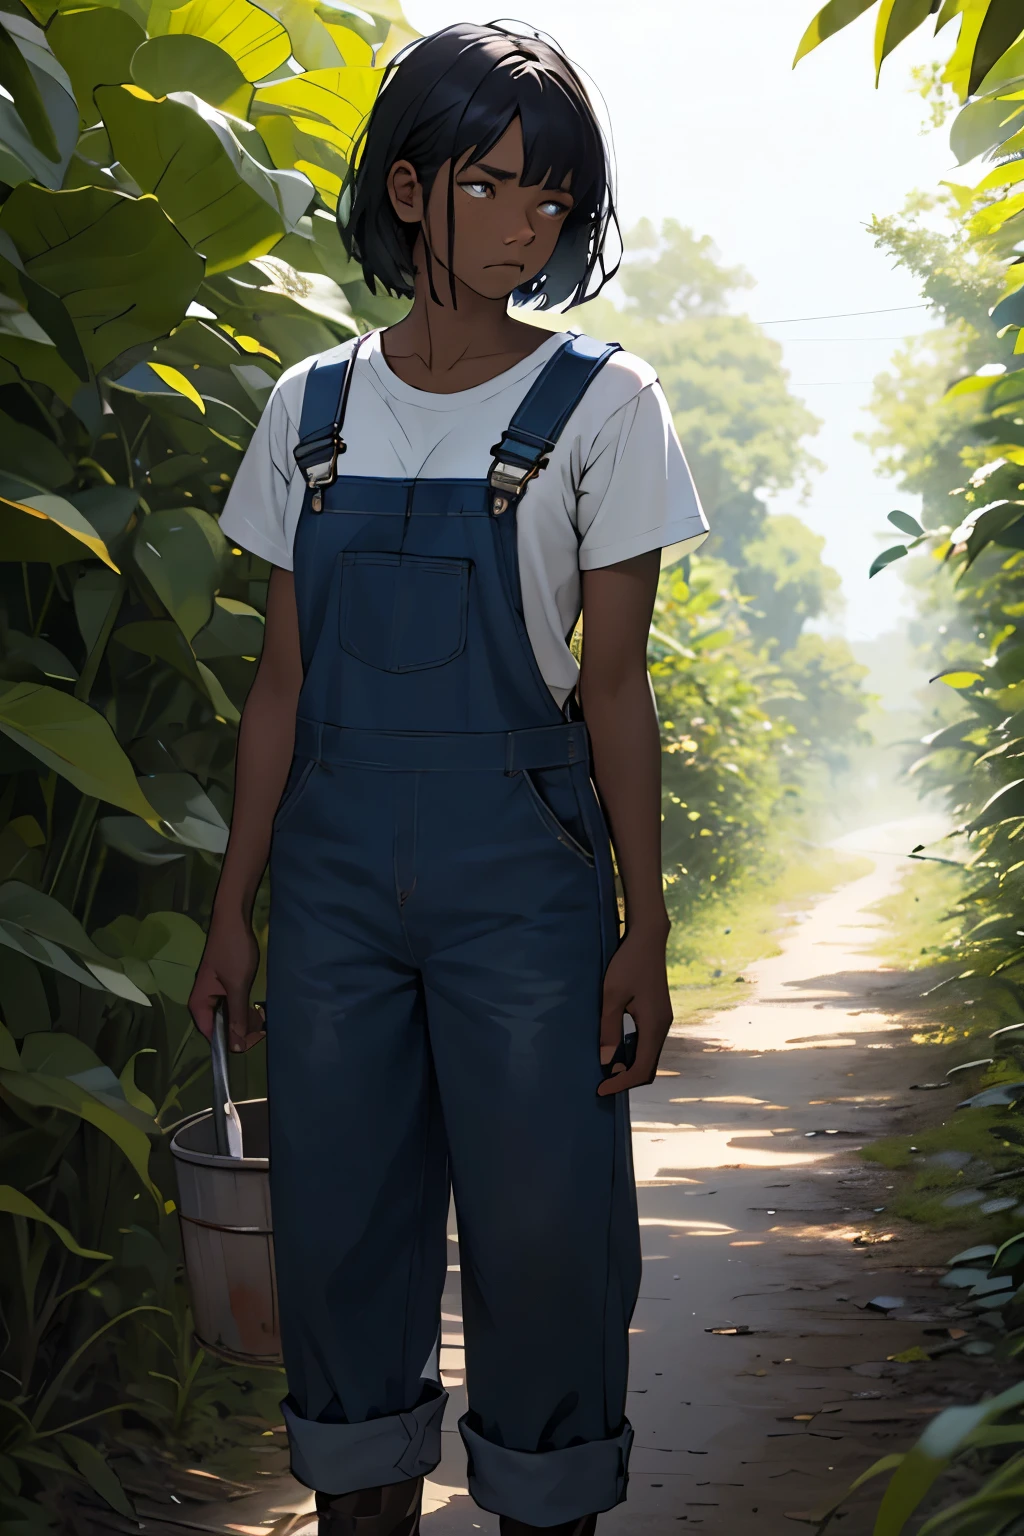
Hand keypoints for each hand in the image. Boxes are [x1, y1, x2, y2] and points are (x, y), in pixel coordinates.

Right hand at [188, 914, 264, 1052]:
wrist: (234, 920)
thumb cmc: (232, 952)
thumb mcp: (237, 986)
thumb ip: (237, 1015)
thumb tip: (235, 1046)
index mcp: (199, 1003)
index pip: (211, 1034)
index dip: (229, 1042)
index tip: (250, 1044)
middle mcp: (204, 1001)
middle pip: (220, 1027)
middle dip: (240, 1030)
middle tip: (261, 1029)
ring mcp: (215, 993)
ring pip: (229, 1016)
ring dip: (245, 1019)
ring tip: (262, 1018)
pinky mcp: (225, 986)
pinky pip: (233, 1004)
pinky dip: (245, 1008)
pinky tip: (258, 1009)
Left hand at [596, 924, 672, 1096]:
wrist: (647, 939)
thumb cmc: (627, 964)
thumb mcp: (612, 996)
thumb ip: (609, 1028)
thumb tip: (605, 1061)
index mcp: (654, 1026)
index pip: (642, 1068)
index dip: (621, 1083)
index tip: (600, 1089)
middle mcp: (662, 1027)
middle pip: (649, 1067)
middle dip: (626, 1079)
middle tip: (601, 1083)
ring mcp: (662, 1021)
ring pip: (648, 1055)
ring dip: (629, 1066)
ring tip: (605, 1069)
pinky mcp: (657, 1014)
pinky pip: (647, 1043)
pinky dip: (632, 1053)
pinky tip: (615, 1050)